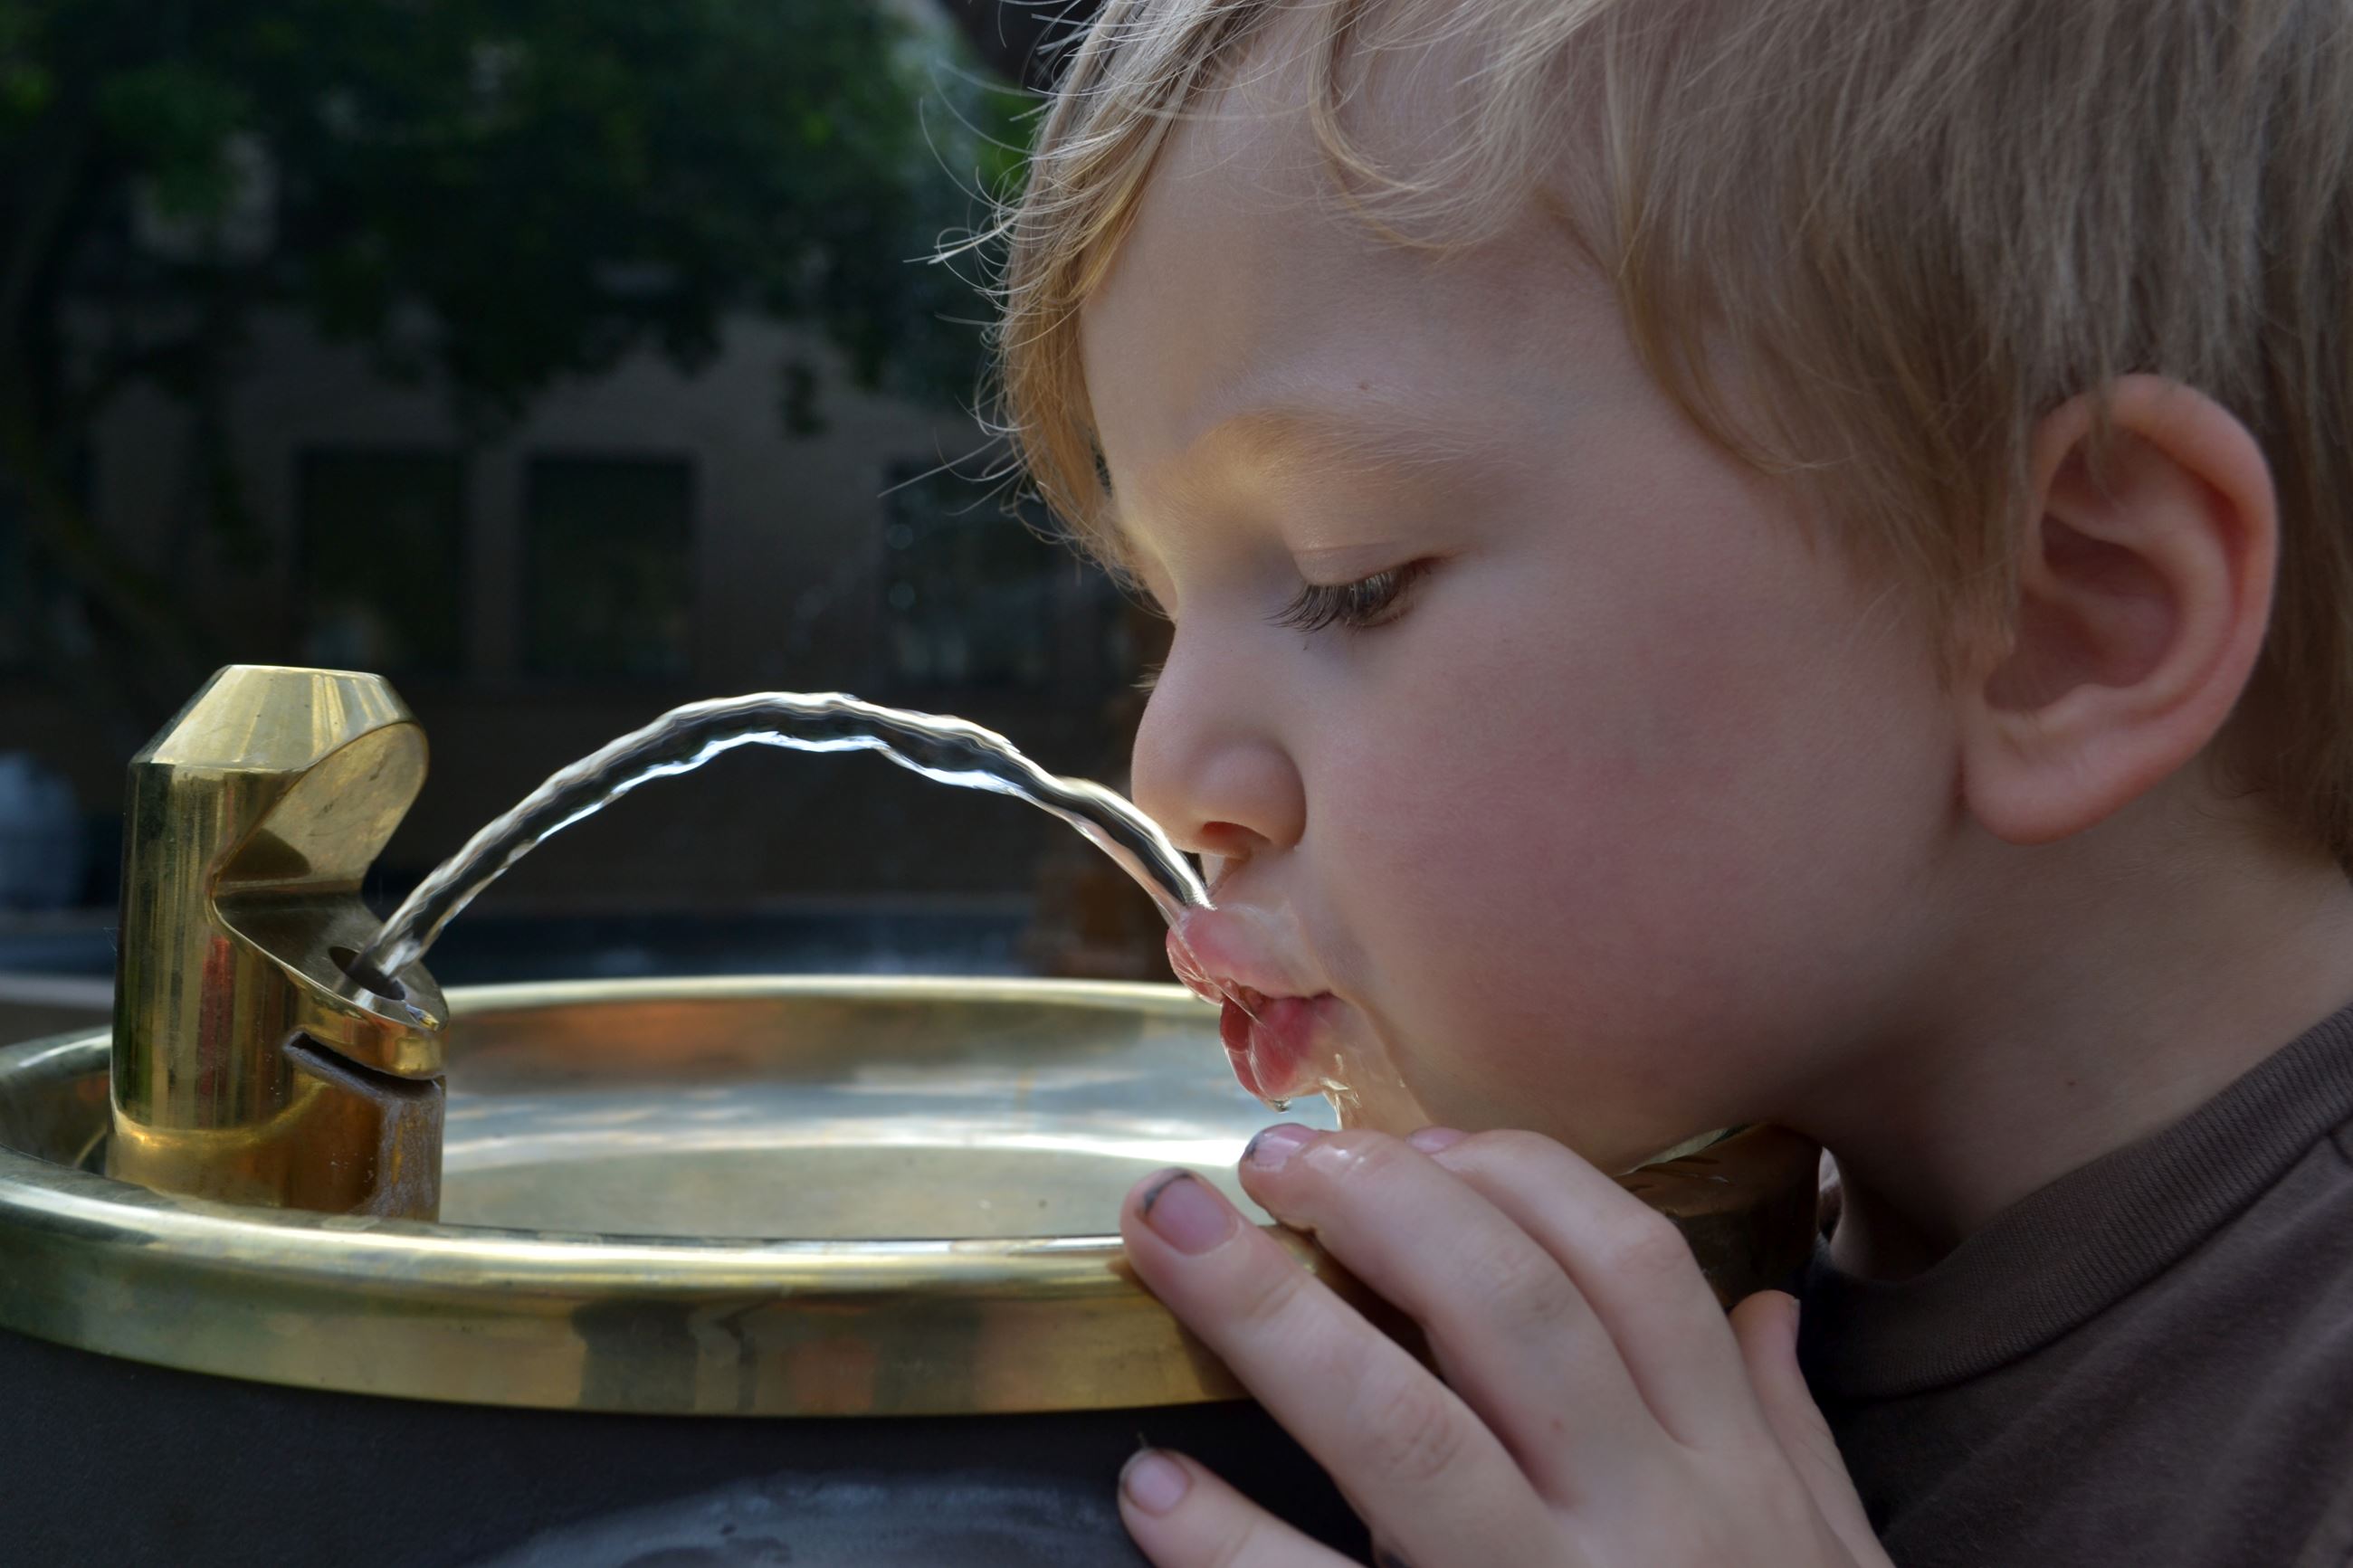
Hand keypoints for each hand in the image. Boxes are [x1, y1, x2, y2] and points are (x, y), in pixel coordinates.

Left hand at [1115, 1126, 1890, 1567]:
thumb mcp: (1830, 1564)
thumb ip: (1792, 1433)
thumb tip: (1763, 1307)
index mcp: (1728, 1477)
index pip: (1629, 1267)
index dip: (1516, 1176)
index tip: (1420, 1137)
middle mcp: (1642, 1523)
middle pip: (1506, 1311)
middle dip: (1380, 1205)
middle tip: (1270, 1155)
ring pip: (1404, 1431)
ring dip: (1274, 1318)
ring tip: (1172, 1232)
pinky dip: (1235, 1548)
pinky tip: (1157, 1489)